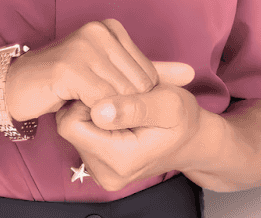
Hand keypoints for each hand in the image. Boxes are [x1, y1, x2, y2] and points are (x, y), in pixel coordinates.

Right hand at [2, 19, 193, 121]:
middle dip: (121, 106)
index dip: (132, 98)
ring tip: (85, 106)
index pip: (147, 75)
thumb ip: (151, 73)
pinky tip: (79, 109)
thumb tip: (191, 73)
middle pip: (137, 85)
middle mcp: (99, 31)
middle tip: (95, 106)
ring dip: (106, 112)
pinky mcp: (69, 67)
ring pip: (121, 96)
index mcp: (111, 28)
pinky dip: (95, 115)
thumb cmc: (63, 83)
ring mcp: (84, 46)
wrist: (15, 88)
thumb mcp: (111, 74)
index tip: (107, 99)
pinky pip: (102, 102)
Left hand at [55, 83, 207, 191]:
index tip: (110, 88)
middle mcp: (104, 173)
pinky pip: (82, 137)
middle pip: (69, 127)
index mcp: (119, 159)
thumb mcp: (169, 104)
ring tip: (120, 104)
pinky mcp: (98, 166)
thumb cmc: (183, 119)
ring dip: (91, 112)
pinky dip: (95, 121)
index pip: (71, 124)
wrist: (192, 141)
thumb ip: (134, 107)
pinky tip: (116, 114)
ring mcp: (100, 172)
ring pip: (74, 130)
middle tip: (116, 94)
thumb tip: (98, 111)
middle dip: (88, 104)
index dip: (86, 99)